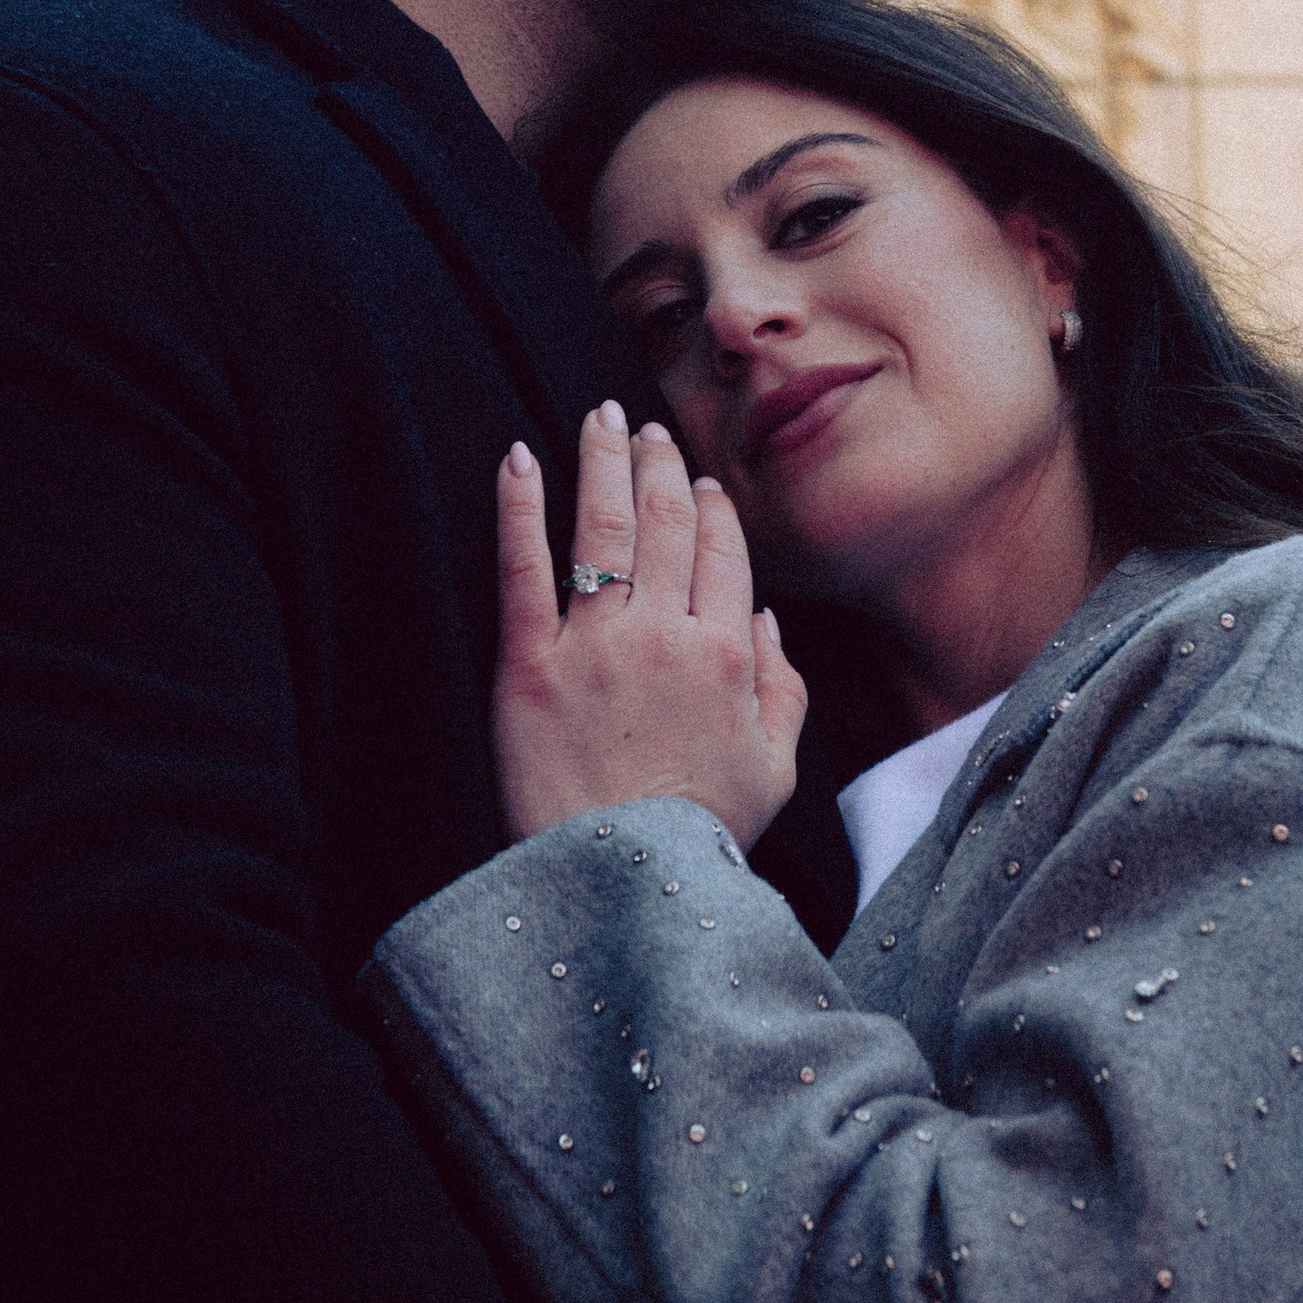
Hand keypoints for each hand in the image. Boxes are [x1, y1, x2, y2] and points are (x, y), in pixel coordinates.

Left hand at [492, 404, 807, 850]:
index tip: (699, 483)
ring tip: (600, 419)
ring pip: (603, 531)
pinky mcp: (529, 665)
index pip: (723, 556)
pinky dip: (519, 508)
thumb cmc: (698, 836)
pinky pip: (523, 570)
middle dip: (658, 467)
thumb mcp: (774, 771)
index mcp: (726, 657)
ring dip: (603, 464)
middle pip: (666, 527)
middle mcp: (665, 636)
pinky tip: (519, 458)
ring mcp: (595, 645)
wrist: (620, 883)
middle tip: (647, 428)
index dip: (712, 511)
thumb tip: (767, 622)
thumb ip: (782, 690)